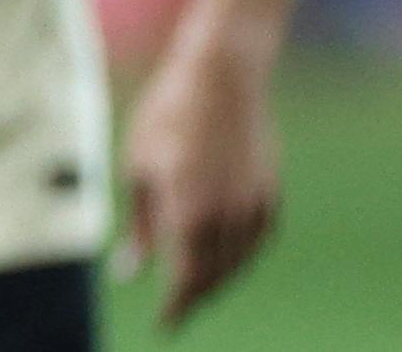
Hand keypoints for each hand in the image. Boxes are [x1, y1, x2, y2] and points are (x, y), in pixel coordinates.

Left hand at [118, 40, 281, 329]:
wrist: (222, 75)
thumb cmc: (166, 114)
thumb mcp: (138, 166)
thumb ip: (139, 225)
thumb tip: (131, 272)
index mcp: (189, 211)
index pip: (185, 280)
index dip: (176, 307)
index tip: (165, 326)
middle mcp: (228, 217)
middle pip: (213, 277)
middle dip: (194, 298)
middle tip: (177, 310)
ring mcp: (254, 206)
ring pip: (237, 263)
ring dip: (216, 280)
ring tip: (195, 288)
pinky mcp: (270, 194)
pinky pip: (254, 241)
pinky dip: (237, 257)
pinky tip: (223, 257)